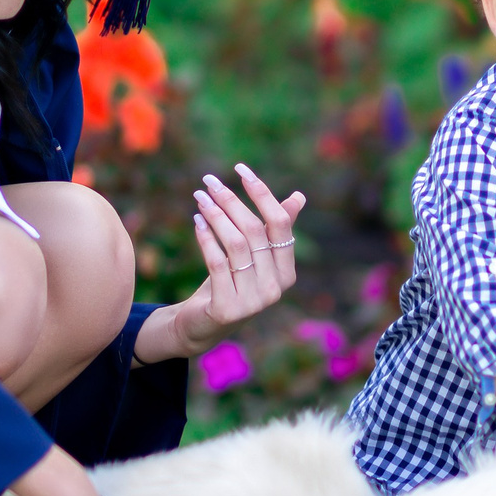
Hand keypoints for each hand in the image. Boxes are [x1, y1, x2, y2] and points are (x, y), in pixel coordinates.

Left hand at [163, 164, 308, 353]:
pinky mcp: (228, 309)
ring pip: (235, 244)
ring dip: (215, 215)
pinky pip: (216, 262)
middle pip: (255, 231)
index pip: (280, 224)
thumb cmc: (231, 283)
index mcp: (287, 272)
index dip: (261, 193)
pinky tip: (196, 221)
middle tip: (209, 181)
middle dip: (231, 200)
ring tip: (200, 198)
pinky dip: (205, 238)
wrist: (204, 326)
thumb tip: (299, 197)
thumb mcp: (254, 258)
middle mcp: (276, 288)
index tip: (241, 169)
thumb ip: (275, 231)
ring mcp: (254, 301)